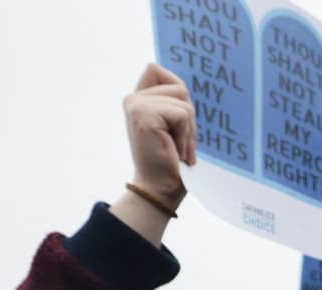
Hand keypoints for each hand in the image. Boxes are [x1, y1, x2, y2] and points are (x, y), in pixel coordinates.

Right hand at [124, 64, 195, 205]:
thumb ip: (174, 101)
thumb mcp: (175, 125)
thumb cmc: (172, 160)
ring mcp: (136, 104)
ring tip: (177, 148)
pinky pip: (182, 114)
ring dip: (188, 130)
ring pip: (184, 101)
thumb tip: (186, 81)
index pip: (156, 69)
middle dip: (189, 117)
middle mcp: (132, 98)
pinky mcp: (144, 113)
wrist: (160, 189)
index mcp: (138, 99)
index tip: (178, 118)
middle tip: (179, 142)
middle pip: (179, 87)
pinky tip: (175, 151)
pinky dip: (185, 136)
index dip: (176, 88)